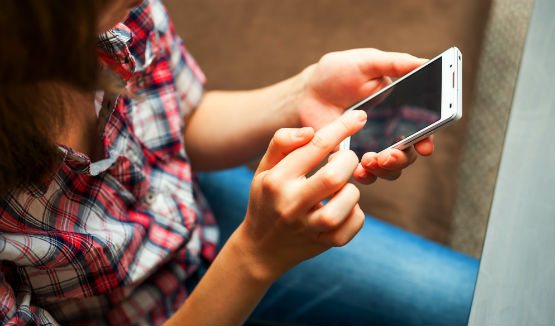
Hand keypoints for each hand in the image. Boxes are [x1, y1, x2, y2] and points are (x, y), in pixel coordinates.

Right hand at [234, 110, 366, 280]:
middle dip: (348, 161)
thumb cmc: (266, 200)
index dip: (341, 127)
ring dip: (352, 190)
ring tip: (341, 189)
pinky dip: (356, 213)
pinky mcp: (323, 244)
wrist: (260, 249)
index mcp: (277, 180)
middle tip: (344, 161)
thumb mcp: (264, 170)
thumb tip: (310, 131)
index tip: (359, 117)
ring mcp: (308, 227)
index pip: (314, 146)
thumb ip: (282, 143)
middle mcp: (291, 203)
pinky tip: (343, 209)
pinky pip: (354, 224)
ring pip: (347, 202)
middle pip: (334, 176)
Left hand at [297, 48, 433, 183]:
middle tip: (388, 155)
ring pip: (390, 170)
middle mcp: (389, 132)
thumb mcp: (366, 62)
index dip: (427, 139)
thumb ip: (394, 63)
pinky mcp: (350, 158)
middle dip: (402, 158)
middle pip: (408, 154)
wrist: (307, 92)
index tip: (424, 146)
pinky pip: (364, 174)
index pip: (423, 128)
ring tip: (369, 160)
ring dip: (385, 170)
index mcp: (400, 109)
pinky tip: (357, 169)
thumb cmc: (336, 72)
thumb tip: (423, 62)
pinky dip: (365, 176)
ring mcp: (371, 147)